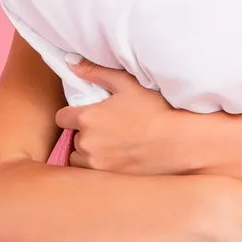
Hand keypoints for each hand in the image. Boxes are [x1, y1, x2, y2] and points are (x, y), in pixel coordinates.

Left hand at [57, 58, 184, 174]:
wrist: (179, 141)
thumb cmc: (156, 109)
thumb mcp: (127, 84)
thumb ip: (96, 72)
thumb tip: (71, 63)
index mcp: (87, 118)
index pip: (61, 118)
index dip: (72, 115)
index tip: (87, 114)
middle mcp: (87, 143)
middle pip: (72, 139)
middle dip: (85, 134)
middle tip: (107, 129)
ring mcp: (97, 164)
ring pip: (81, 159)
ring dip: (90, 153)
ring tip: (112, 145)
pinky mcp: (109, 179)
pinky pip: (94, 174)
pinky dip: (101, 167)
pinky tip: (119, 158)